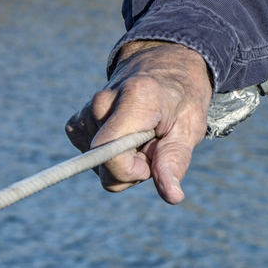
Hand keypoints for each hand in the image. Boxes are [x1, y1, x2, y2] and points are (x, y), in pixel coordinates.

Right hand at [65, 40, 212, 203]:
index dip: (129, 171)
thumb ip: (175, 162)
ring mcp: (87, 110)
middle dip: (129, 169)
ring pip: (95, 164)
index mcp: (135, 98)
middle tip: (153, 146)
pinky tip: (124, 137)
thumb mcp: (189, 129)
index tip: (150, 163)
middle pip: (101, 164)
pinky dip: (107, 156)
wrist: (165, 70)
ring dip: (121, 161)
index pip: (109, 152)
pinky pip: (88, 156)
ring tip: (141, 137)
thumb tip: (173, 197)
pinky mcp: (77, 122)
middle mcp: (104, 100)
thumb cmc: (181, 101)